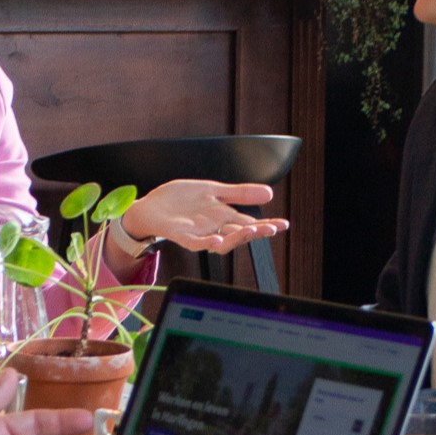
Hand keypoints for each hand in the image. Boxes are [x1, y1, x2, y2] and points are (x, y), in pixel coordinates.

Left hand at [124, 180, 289, 255]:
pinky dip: (207, 243)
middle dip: (256, 232)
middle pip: (239, 233)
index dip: (266, 224)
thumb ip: (239, 193)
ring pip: (222, 241)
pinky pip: (197, 243)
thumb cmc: (180, 200)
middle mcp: (214, 228)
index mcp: (223, 217)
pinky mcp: (182, 236)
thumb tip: (269, 193)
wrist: (152, 207)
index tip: (283, 224)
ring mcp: (199, 234)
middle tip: (272, 228)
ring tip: (252, 231)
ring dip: (237, 238)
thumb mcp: (214, 190)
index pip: (250, 223)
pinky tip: (217, 239)